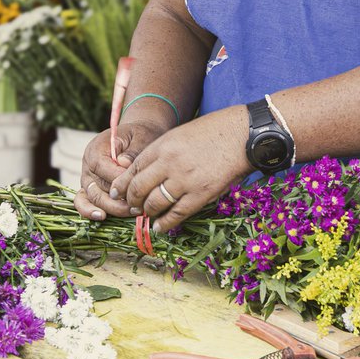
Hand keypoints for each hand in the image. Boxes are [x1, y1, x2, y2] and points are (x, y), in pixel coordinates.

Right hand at [74, 121, 164, 221]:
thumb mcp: (141, 136)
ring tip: (132, 211)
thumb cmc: (140, 136)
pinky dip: (90, 211)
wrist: (138, 139)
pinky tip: (102, 217)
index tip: (136, 184)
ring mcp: (88, 179)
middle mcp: (88, 165)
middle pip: (96, 187)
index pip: (102, 167)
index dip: (118, 178)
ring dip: (111, 207)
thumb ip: (133, 150)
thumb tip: (123, 163)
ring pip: (92, 198)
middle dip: (117, 198)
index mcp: (96, 148)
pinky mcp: (91, 190)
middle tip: (138, 204)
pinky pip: (84, 203)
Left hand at [108, 106, 251, 229]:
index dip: (122, 185)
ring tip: (147, 216)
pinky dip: (165, 223)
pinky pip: (176, 214)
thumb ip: (163, 151)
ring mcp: (185, 179)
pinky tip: (160, 227)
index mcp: (163, 145)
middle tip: (132, 207)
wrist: (242, 134)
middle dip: (132, 201)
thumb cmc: (214, 131)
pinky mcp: (201, 194)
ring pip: (154, 204)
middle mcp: (169, 162)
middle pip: (139, 188)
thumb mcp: (181, 134)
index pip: (133, 169)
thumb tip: (148, 173)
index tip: (117, 193)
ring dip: (147, 213)